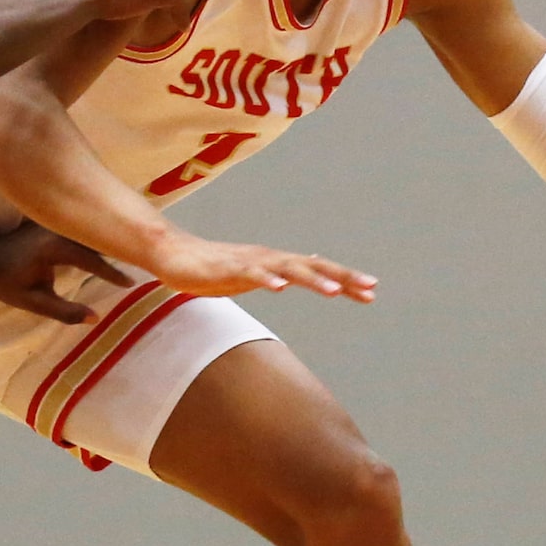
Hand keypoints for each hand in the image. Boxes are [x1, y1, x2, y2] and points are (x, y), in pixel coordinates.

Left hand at [0, 222, 127, 324]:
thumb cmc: (4, 278)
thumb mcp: (31, 301)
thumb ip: (63, 311)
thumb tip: (96, 318)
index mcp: (57, 247)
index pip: (94, 260)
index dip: (114, 273)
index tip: (131, 283)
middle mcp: (61, 229)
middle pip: (98, 237)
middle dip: (120, 246)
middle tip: (146, 257)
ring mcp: (58, 221)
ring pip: (92, 229)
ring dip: (110, 237)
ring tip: (133, 247)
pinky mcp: (56, 218)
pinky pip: (82, 225)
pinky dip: (96, 231)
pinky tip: (110, 235)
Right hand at [144, 231, 377, 301]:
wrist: (174, 254)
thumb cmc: (212, 266)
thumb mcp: (254, 272)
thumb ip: (279, 272)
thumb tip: (305, 269)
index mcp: (277, 263)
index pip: (318, 269)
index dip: (345, 279)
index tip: (371, 291)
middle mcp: (270, 258)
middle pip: (312, 266)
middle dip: (342, 276)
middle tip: (370, 288)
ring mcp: (250, 261)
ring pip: (287, 269)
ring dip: (312, 279)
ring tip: (334, 291)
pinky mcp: (228, 268)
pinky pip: (250, 274)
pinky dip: (267, 279)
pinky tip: (280, 288)